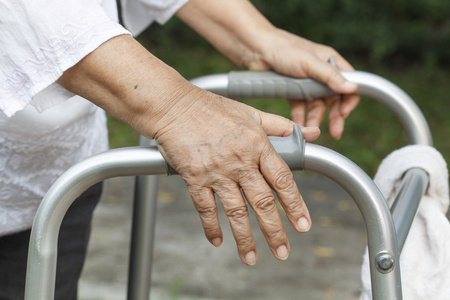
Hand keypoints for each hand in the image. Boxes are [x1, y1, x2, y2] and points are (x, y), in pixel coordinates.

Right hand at [154, 86, 319, 264]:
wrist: (173, 105)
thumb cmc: (212, 107)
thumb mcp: (250, 112)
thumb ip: (281, 126)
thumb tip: (310, 133)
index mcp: (257, 144)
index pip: (282, 179)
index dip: (295, 204)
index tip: (303, 225)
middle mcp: (239, 160)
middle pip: (262, 202)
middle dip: (274, 231)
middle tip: (282, 252)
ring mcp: (216, 171)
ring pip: (235, 211)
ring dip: (244, 237)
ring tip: (251, 258)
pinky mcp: (194, 177)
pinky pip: (205, 208)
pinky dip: (211, 227)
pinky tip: (218, 241)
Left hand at [247, 30, 359, 138]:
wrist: (255, 50)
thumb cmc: (283, 48)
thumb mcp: (309, 63)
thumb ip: (329, 76)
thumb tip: (351, 88)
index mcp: (330, 61)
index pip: (348, 83)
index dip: (349, 99)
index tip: (344, 113)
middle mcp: (321, 72)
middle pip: (334, 98)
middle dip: (336, 115)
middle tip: (336, 131)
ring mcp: (307, 82)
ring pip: (317, 105)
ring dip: (316, 118)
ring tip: (312, 129)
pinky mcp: (293, 90)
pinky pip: (300, 107)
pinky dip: (300, 116)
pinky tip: (299, 125)